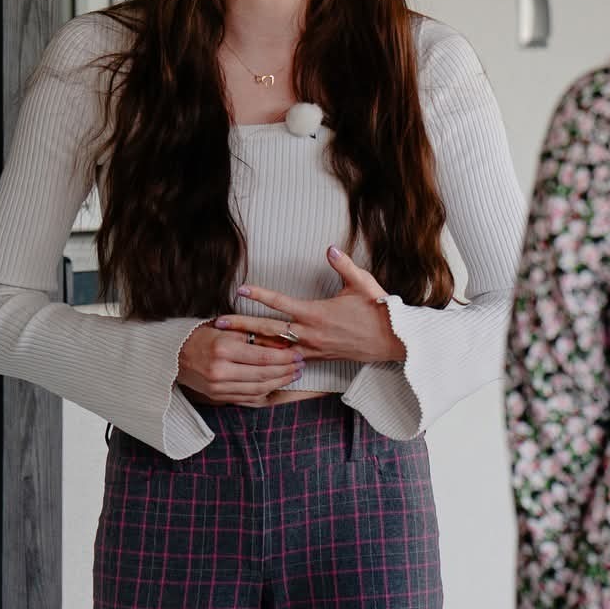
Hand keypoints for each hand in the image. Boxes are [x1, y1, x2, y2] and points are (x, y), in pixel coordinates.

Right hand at [176, 322, 304, 405]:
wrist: (173, 356)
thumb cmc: (202, 336)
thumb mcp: (227, 329)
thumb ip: (254, 336)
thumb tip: (283, 344)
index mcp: (223, 349)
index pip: (263, 357)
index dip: (285, 358)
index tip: (299, 354)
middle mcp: (220, 371)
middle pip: (263, 374)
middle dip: (286, 371)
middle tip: (301, 365)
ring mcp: (218, 387)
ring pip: (258, 388)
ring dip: (279, 382)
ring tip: (293, 375)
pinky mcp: (218, 396)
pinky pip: (248, 397)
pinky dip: (265, 391)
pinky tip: (276, 384)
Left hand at [217, 247, 405, 364]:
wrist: (392, 341)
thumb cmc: (377, 310)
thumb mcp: (362, 284)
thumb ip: (343, 265)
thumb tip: (329, 248)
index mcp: (316, 313)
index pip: (281, 303)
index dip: (259, 295)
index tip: (241, 289)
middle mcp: (310, 333)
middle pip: (268, 330)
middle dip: (241, 326)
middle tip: (217, 324)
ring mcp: (313, 348)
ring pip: (275, 348)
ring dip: (252, 344)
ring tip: (229, 343)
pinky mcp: (318, 357)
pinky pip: (289, 360)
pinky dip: (272, 358)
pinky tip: (257, 359)